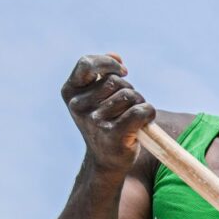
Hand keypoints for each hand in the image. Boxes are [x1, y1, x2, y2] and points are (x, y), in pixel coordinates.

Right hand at [60, 54, 155, 173]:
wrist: (107, 161)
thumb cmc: (105, 124)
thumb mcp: (96, 97)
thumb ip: (103, 75)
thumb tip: (117, 57)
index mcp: (70, 92)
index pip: (87, 63)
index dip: (108, 64)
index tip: (123, 71)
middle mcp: (78, 106)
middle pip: (116, 81)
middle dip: (130, 90)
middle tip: (128, 107)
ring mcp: (94, 121)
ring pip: (130, 95)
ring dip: (139, 102)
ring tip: (134, 117)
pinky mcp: (113, 135)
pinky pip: (139, 111)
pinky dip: (148, 112)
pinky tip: (146, 120)